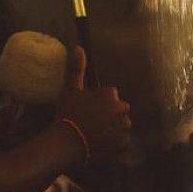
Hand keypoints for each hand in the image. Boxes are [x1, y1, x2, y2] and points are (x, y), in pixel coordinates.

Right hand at [54, 47, 130, 161]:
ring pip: (120, 125)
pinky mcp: (125, 144)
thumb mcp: (70, 90)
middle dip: (108, 116)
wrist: (67, 143)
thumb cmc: (68, 114)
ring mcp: (125, 127)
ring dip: (112, 129)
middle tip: (90, 124)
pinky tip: (100, 142)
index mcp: (112, 94)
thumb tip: (79, 47)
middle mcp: (122, 109)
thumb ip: (77, 69)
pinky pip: (122, 141)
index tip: (87, 111)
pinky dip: (114, 142)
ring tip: (94, 134)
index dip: (97, 104)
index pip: (109, 97)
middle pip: (117, 111)